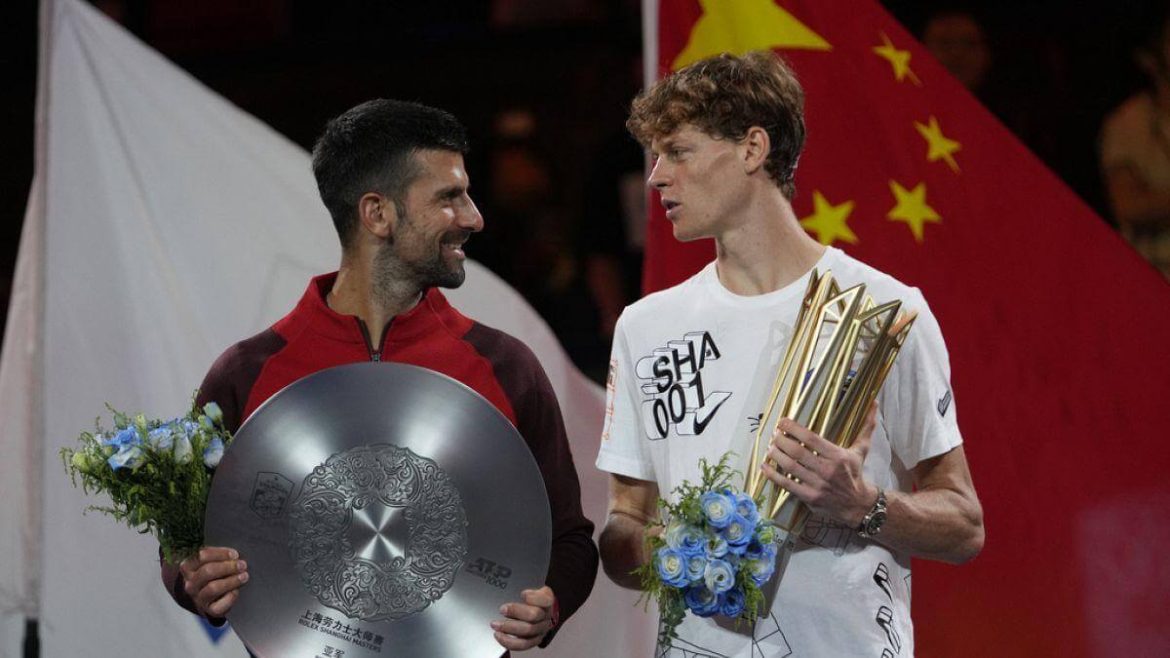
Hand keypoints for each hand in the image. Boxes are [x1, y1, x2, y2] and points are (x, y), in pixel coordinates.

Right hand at [179, 546, 248, 617]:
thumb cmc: (212, 575)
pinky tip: (236, 590)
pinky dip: (231, 596)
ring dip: (231, 580)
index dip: (221, 554)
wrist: (207, 597)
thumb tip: (234, 556)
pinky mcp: (209, 610)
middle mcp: (190, 584)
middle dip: (227, 567)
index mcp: (188, 567)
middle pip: (207, 571)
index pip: (202, 556)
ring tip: (244, 576)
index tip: (234, 555)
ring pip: (213, 588)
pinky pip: (220, 604)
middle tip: (242, 565)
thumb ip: (220, 555)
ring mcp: (198, 598)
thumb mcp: (211, 560)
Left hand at [491, 586, 555, 650]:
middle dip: (516, 611)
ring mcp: (541, 629)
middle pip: (534, 615)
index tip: (522, 594)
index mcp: (547, 600)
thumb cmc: (530, 597)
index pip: (544, 599)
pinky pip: (523, 644)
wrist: (538, 610)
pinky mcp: (534, 640)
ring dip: (509, 628)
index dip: (533, 597)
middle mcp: (546, 615)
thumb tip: (504, 581)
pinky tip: (499, 635)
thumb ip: (521, 584)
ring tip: (495, 624)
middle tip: (502, 609)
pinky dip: (509, 641)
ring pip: (528, 631)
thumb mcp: (529, 586)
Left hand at [760, 402, 878, 526]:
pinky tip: (764, 467)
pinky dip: (773, 476)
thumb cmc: (856, 473)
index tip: (782, 422)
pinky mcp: (809, 498)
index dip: (793, 429)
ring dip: (776, 456)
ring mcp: (817, 485)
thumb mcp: (861, 450)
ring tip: (769, 447)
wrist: (858, 505)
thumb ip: (866, 426)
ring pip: (790, 467)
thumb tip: (874, 403)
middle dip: (781, 441)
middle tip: (773, 435)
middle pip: (797, 452)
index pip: (811, 439)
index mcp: (837, 456)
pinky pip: (787, 485)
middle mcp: (827, 470)